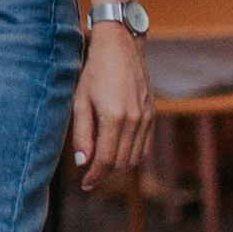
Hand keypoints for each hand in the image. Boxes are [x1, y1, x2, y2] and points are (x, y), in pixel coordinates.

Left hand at [71, 20, 154, 192]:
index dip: (95, 177)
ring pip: (136, 157)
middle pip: (122, 163)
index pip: (107, 160)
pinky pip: (145, 146)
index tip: (84, 184)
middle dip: (105, 175)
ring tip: (102, 169)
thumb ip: (82, 133)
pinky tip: (118, 154)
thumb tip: (82, 162)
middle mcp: (134, 121)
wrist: (121, 47)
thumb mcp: (80, 101)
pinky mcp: (152, 114)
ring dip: (119, 168)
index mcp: (114, 118)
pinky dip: (133, 156)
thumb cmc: (94, 71)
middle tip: (90, 179)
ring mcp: (147, 118)